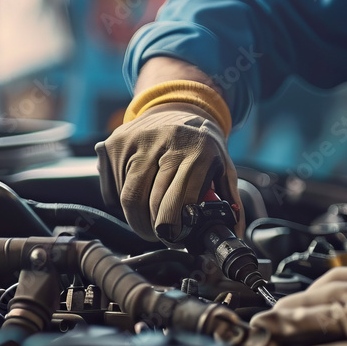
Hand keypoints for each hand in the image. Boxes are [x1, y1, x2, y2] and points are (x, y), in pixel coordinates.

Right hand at [97, 81, 243, 242]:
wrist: (177, 108)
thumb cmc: (201, 144)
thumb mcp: (223, 166)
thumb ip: (230, 200)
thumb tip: (234, 232)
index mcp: (196, 149)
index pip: (177, 199)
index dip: (172, 226)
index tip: (174, 238)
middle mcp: (163, 140)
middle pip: (146, 201)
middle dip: (152, 228)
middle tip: (160, 235)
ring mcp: (134, 140)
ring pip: (126, 198)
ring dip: (136, 218)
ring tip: (149, 220)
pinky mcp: (113, 144)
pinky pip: (112, 189)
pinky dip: (121, 202)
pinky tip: (137, 195)